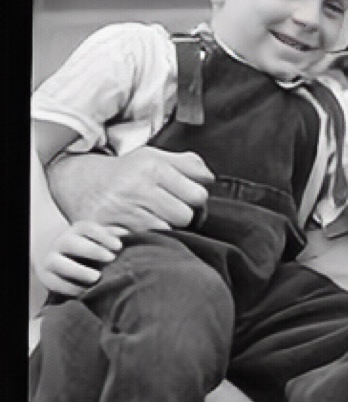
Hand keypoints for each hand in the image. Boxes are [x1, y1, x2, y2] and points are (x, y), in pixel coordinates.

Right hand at [36, 221, 127, 295]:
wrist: (61, 261)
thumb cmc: (90, 249)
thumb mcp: (100, 240)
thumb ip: (112, 236)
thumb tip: (126, 234)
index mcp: (77, 231)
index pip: (88, 228)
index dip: (104, 236)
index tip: (119, 246)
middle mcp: (61, 242)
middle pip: (71, 243)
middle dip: (92, 250)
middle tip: (111, 259)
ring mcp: (51, 260)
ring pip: (58, 263)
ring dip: (78, 271)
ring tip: (96, 277)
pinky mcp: (46, 278)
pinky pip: (55, 283)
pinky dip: (70, 288)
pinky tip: (85, 292)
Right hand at [47, 147, 213, 230]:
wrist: (82, 184)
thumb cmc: (129, 173)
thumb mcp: (158, 157)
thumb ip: (191, 165)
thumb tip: (210, 181)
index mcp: (153, 166)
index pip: (198, 195)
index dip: (198, 202)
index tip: (188, 202)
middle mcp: (136, 187)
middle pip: (185, 217)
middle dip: (183, 218)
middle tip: (171, 214)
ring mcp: (121, 211)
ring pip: (167, 233)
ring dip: (167, 231)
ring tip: (155, 221)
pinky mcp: (109, 231)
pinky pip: (145, 244)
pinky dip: (148, 241)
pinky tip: (142, 231)